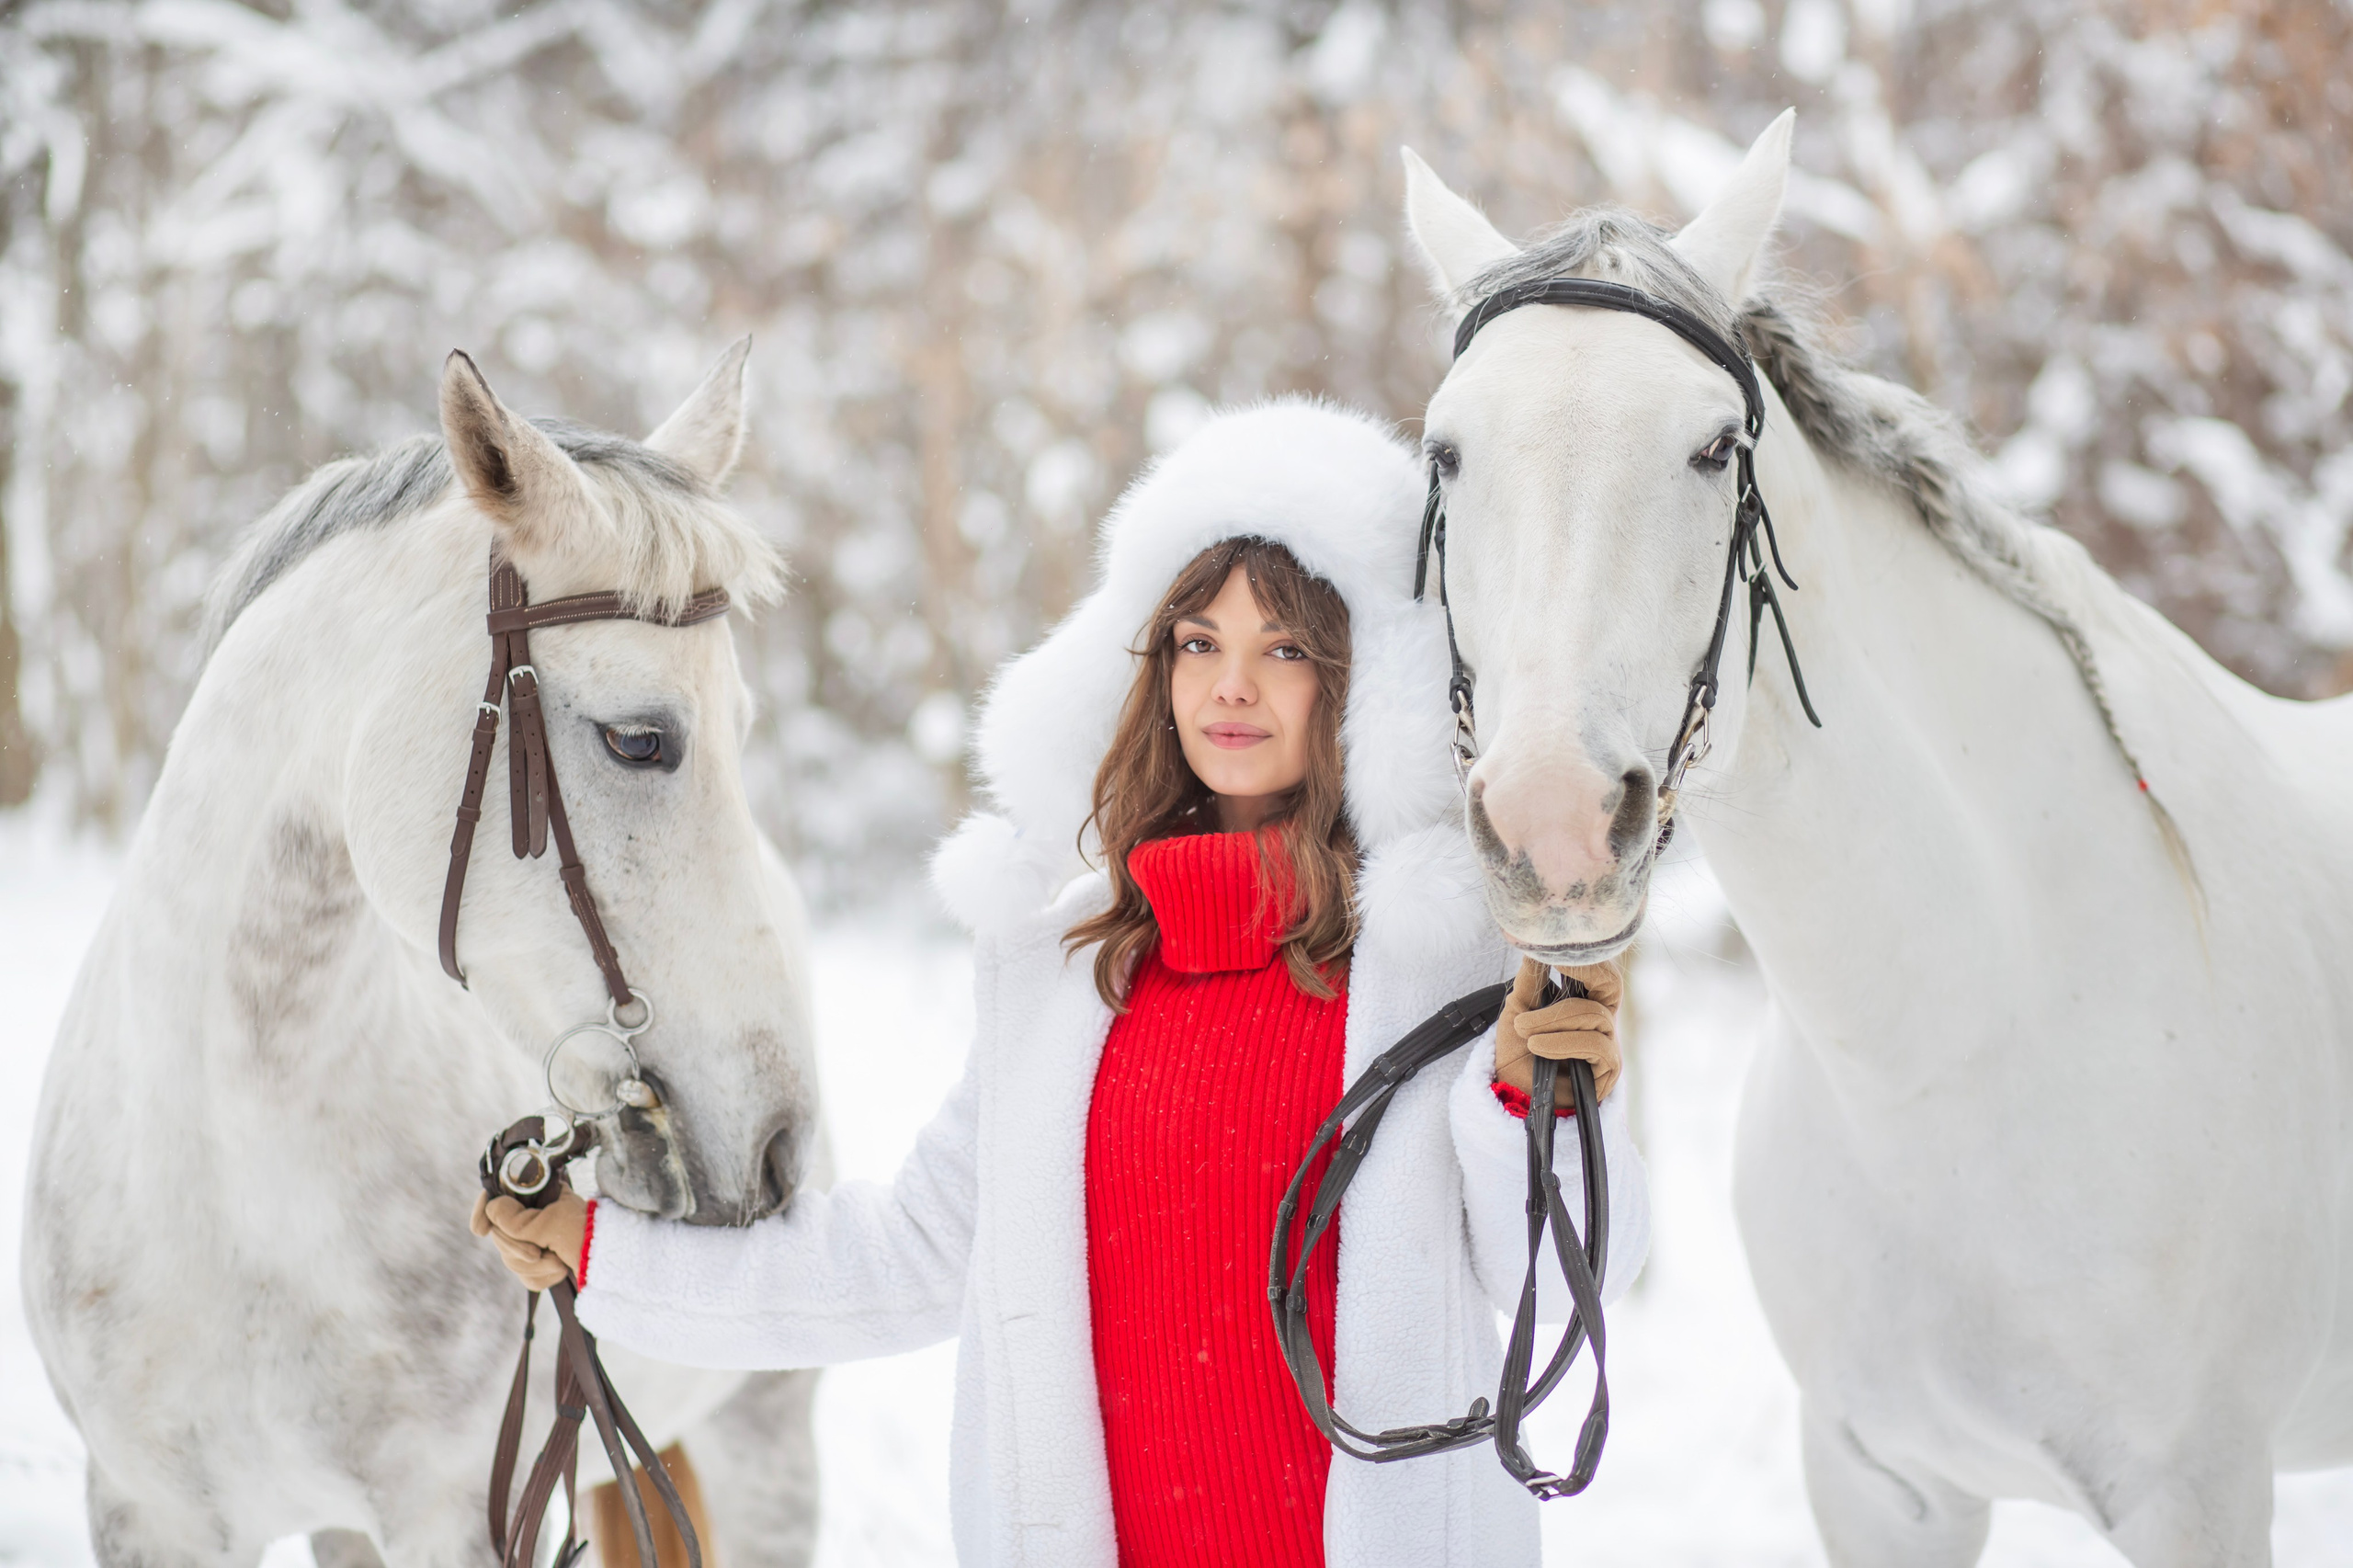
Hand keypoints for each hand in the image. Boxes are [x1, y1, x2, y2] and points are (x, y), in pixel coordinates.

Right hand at [469, 1189, 589, 1291]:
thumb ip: (515, 1218)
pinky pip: (526, 1276)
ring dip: (534, 1266)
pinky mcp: (544, 1263)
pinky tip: (560, 1271)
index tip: (480, 1229)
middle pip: (501, 1234)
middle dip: (518, 1249)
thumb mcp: (549, 1223)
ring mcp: (539, 1239)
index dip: (484, 1211)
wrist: (612, 1265)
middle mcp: (537, 1215)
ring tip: (558, 1262)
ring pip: (511, 1259)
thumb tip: (492, 1209)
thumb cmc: (586, 1235)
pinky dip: (541, 1278)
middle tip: (538, 1254)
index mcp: (539, 1196)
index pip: (499, 1197)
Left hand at [1492, 955, 1621, 1105]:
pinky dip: (1562, 1042)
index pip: (1599, 971)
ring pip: (1593, 1016)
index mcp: (1584, 1000)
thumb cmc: (1518, 1051)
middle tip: (1559, 966)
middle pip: (1612, 984)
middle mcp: (1602, 1020)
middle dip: (1585, 972)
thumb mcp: (1518, 1008)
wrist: (1513, 1093)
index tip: (1558, 947)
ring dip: (1552, 1020)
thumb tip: (1537, 943)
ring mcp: (1608, 1043)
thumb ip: (1531, 978)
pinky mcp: (1609, 1069)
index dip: (1586, 958)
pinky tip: (1537, 1046)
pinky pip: (1594, 1045)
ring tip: (1522, 1028)